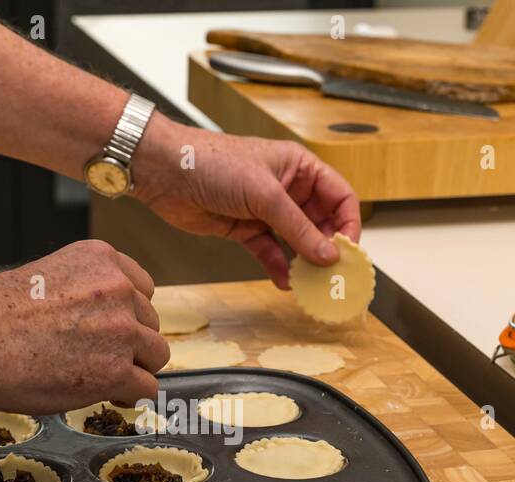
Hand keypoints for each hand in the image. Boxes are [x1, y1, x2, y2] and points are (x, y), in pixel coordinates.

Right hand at [0, 240, 168, 411]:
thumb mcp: (48, 278)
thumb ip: (85, 293)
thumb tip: (103, 328)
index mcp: (101, 258)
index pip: (142, 288)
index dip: (127, 315)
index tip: (108, 331)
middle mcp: (118, 288)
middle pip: (150, 324)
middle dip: (129, 344)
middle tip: (96, 360)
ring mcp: (121, 329)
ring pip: (155, 356)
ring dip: (133, 370)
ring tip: (99, 379)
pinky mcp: (116, 370)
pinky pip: (146, 389)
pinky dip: (129, 397)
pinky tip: (107, 397)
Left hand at [133, 115, 360, 287]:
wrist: (166, 172)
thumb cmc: (212, 163)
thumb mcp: (263, 193)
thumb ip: (297, 227)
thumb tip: (327, 254)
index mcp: (299, 168)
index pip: (340, 197)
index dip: (349, 224)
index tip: (349, 253)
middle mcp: (287, 189)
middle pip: (321, 223)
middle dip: (327, 249)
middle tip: (332, 276)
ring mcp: (266, 211)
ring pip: (296, 242)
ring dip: (304, 263)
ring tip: (310, 284)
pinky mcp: (246, 229)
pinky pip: (271, 252)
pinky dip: (278, 267)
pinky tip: (284, 281)